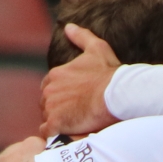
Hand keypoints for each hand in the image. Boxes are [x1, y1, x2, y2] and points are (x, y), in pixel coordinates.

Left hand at [39, 23, 121, 137]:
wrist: (115, 94)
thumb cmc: (109, 73)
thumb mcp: (97, 49)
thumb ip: (81, 37)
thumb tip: (68, 26)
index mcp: (55, 75)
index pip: (49, 88)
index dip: (61, 96)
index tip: (74, 100)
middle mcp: (49, 90)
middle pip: (46, 104)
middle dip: (58, 109)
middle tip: (76, 114)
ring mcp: (50, 107)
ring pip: (47, 118)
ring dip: (58, 122)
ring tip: (75, 125)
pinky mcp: (55, 123)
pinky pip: (47, 132)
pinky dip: (55, 134)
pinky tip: (67, 133)